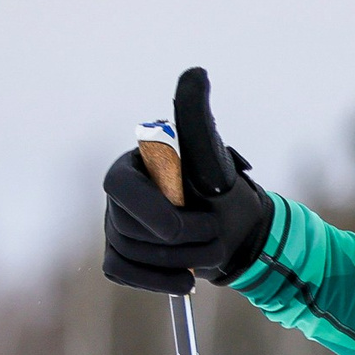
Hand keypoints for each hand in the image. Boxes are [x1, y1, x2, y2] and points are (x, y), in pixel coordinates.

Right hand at [101, 67, 272, 293]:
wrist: (239, 234)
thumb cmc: (225, 193)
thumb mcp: (212, 156)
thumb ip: (196, 117)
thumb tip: (196, 72)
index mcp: (129, 167)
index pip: (119, 191)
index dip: (155, 214)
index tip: (190, 225)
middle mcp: (115, 196)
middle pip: (128, 229)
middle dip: (181, 241)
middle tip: (215, 235)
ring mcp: (114, 227)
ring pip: (130, 254)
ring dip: (178, 262)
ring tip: (208, 250)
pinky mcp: (122, 256)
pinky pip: (124, 274)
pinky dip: (157, 282)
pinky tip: (185, 280)